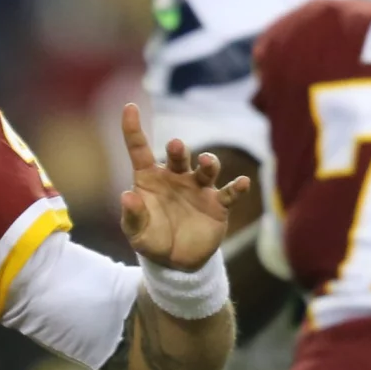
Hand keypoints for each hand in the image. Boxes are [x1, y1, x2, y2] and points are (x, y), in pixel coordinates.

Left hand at [119, 103, 249, 270]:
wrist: (176, 262)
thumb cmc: (152, 240)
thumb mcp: (136, 232)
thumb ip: (132, 215)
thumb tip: (127, 195)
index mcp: (150, 178)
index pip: (139, 149)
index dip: (133, 129)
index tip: (129, 107)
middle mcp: (175, 177)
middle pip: (177, 156)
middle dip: (179, 150)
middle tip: (176, 145)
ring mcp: (198, 188)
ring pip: (206, 168)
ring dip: (208, 163)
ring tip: (206, 162)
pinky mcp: (217, 204)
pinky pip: (229, 193)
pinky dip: (237, 188)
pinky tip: (243, 183)